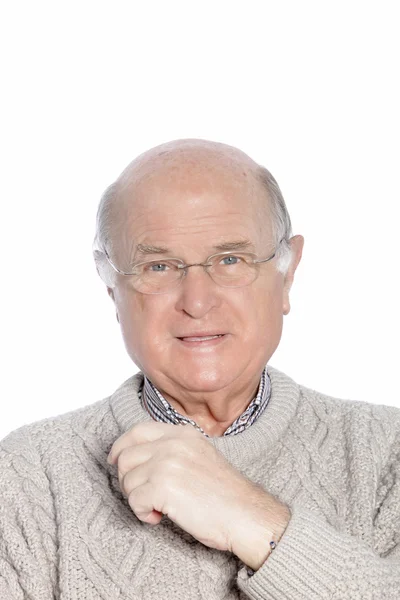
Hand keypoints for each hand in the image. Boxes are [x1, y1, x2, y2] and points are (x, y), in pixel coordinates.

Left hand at [107, 421, 290, 569]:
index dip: (121, 446)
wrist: (245, 514)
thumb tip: (139, 457)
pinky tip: (160, 516)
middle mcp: (173, 443)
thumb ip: (173, 449)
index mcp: (182, 433)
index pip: (138, 431)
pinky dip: (142, 513)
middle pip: (126, 456)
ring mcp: (167, 463)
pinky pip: (134, 500)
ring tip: (158, 507)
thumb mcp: (199, 455)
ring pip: (127, 480)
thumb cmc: (224, 493)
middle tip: (145, 496)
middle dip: (129, 480)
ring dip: (137, 499)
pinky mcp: (163, 487)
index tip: (115, 461)